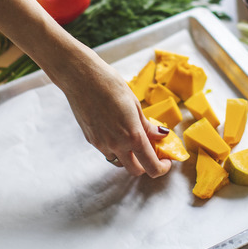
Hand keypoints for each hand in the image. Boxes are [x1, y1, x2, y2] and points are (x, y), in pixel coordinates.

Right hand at [59, 51, 172, 177]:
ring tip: (133, 140)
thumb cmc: (110, 85)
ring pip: (119, 162)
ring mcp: (101, 144)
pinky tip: (117, 132)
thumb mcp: (135, 104)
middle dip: (146, 166)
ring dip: (129, 157)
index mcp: (132, 135)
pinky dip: (115, 148)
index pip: (151, 166)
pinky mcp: (90, 140)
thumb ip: (147, 125)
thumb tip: (161, 135)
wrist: (81, 78)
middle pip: (135, 170)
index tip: (165, 161)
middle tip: (151, 153)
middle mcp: (116, 145)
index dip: (162, 168)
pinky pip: (107, 152)